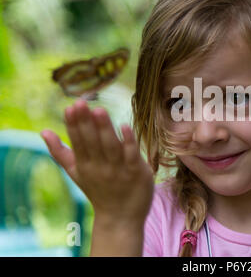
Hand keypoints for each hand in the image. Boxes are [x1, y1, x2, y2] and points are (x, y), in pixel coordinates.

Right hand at [40, 99, 153, 224]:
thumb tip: (43, 131)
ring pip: (110, 146)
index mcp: (84, 165)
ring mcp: (118, 169)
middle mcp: (100, 167)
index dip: (74, 125)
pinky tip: (125, 126)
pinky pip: (131, 155)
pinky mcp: (136, 172)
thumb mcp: (76, 172)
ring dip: (104, 128)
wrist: (121, 218)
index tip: (70, 107)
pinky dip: (128, 141)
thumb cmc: (98, 190)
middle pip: (92, 141)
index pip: (78, 141)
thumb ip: (60, 152)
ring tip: (99, 110)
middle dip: (86, 122)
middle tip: (81, 103)